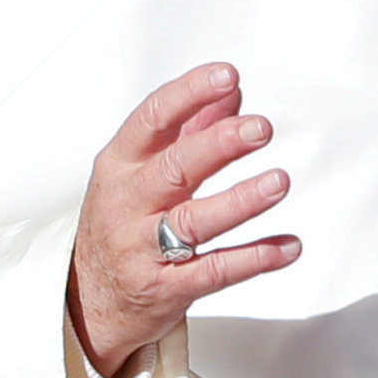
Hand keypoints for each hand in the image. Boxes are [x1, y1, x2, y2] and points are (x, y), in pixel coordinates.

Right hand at [67, 63, 299, 377]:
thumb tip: (228, 94)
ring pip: (194, 222)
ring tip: (278, 182)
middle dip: (219, 145)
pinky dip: (255, 258)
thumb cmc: (120, 222)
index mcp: (120, 165)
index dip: (190, 95)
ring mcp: (144, 249)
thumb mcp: (139, 171)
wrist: (90, 301)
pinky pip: (215, 272)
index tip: (227, 76)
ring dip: (240, 201)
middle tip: (260, 128)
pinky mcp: (167, 289)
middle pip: (174, 168)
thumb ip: (187, 131)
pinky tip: (287, 246)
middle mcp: (129, 204)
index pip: (153, 120)